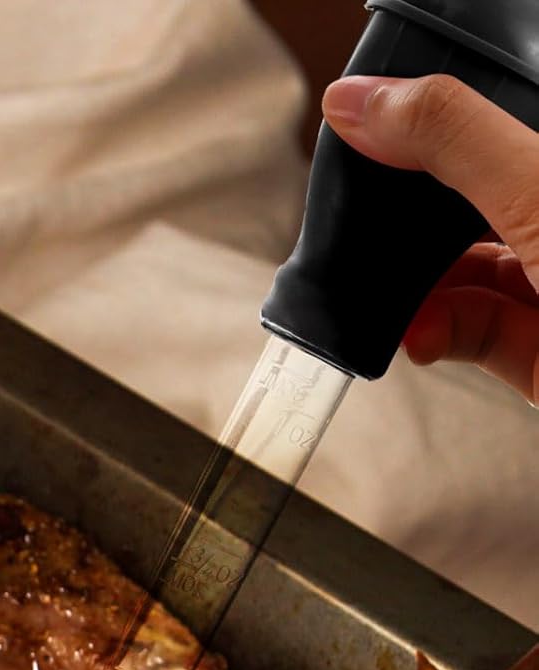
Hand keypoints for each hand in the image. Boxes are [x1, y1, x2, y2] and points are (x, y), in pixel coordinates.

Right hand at [323, 73, 538, 400]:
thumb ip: (456, 141)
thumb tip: (363, 102)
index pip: (494, 124)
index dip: (431, 124)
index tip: (365, 127)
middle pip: (472, 199)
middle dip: (410, 221)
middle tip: (366, 222)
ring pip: (462, 271)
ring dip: (412, 288)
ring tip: (392, 297)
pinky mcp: (537, 352)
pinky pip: (467, 330)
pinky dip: (432, 331)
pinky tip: (418, 333)